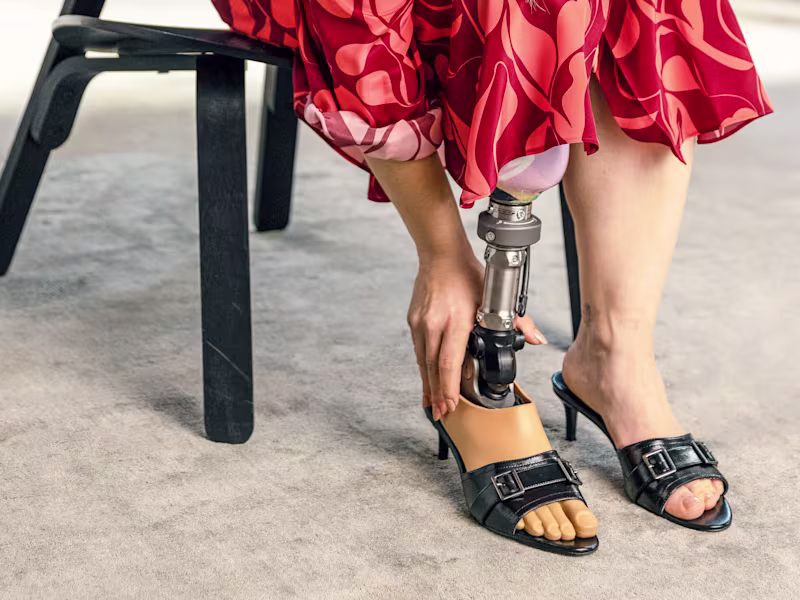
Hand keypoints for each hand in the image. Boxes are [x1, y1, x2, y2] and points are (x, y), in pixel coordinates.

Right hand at [407, 255, 547, 420]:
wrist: (441, 256)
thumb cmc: (467, 275)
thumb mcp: (495, 298)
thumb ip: (519, 321)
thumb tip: (537, 338)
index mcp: (455, 322)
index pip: (449, 363)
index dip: (449, 387)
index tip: (451, 404)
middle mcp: (434, 325)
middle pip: (432, 369)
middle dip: (437, 394)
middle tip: (441, 413)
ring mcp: (421, 324)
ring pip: (422, 362)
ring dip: (428, 385)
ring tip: (433, 404)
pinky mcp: (414, 322)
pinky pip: (418, 351)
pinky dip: (423, 368)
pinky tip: (427, 380)